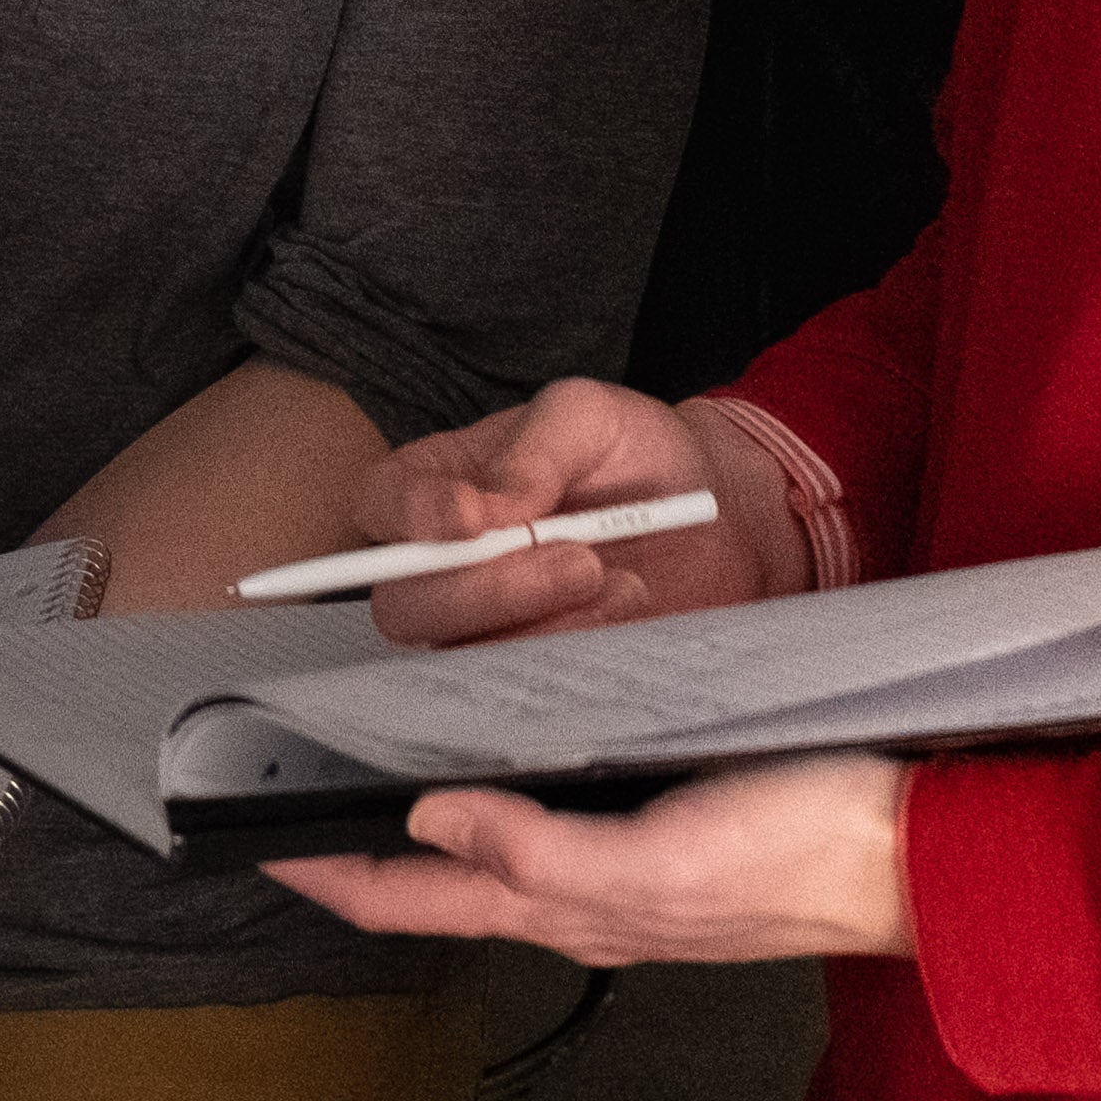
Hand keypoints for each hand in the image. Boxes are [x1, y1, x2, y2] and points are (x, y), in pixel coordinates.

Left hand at [267, 754, 913, 963]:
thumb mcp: (662, 859)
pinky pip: (546, 809)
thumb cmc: (801, 851)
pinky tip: (490, 742)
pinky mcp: (654, 819)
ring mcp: (614, 859)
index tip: (243, 834)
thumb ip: (542, 850)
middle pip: (428, 874)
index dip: (318, 869)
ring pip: (484, 840)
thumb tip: (430, 817)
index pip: (402, 896)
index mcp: (563, 903)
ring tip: (358, 758)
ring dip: (416, 809)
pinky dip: (494, 782)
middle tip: (279, 783)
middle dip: (349, 839)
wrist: (911, 844)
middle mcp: (575, 888)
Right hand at [357, 378, 793, 646]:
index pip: (383, 504)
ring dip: (547, 622)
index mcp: (439, 484)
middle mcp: (447, 564)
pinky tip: (630, 607)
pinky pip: (530, 685)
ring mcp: (489, 626)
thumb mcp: (589, 415)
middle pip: (409, 604)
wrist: (717, 515)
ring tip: (623, 580)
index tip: (472, 521)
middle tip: (579, 560)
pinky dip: (581, 650)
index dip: (411, 520)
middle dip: (491, 589)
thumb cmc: (635, 453)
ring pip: (468, 656)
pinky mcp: (538, 668)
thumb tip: (490, 507)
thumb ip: (534, 450)